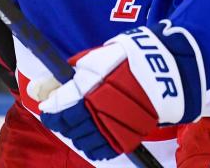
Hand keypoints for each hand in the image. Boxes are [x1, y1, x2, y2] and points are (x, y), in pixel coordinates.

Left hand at [39, 23, 201, 160]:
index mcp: (88, 91)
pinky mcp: (127, 138)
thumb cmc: (129, 59)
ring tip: (79, 125)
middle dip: (63, 123)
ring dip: (77, 135)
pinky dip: (94, 146)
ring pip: (84, 142)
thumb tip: (43, 85)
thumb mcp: (96, 58)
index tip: (48, 110)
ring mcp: (113, 127)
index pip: (59, 111)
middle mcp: (98, 112)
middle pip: (70, 128)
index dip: (51, 112)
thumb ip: (70, 73)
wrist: (165, 71)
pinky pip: (102, 151)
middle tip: (63, 116)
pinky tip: (95, 136)